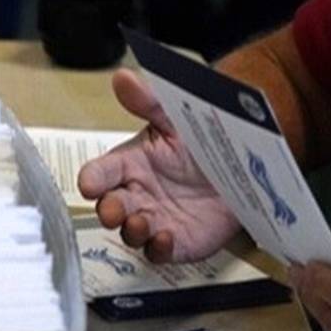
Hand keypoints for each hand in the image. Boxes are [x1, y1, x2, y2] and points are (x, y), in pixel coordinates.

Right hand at [77, 68, 241, 261]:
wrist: (241, 166)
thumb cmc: (199, 143)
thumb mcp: (175, 118)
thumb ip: (148, 102)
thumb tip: (123, 77)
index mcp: (128, 165)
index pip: (100, 174)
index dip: (91, 180)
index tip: (89, 184)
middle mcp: (135, 195)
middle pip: (109, 207)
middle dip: (108, 210)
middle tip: (114, 209)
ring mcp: (154, 220)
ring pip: (130, 232)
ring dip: (132, 229)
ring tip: (142, 222)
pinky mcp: (175, 243)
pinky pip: (158, 253)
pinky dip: (158, 249)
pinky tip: (165, 238)